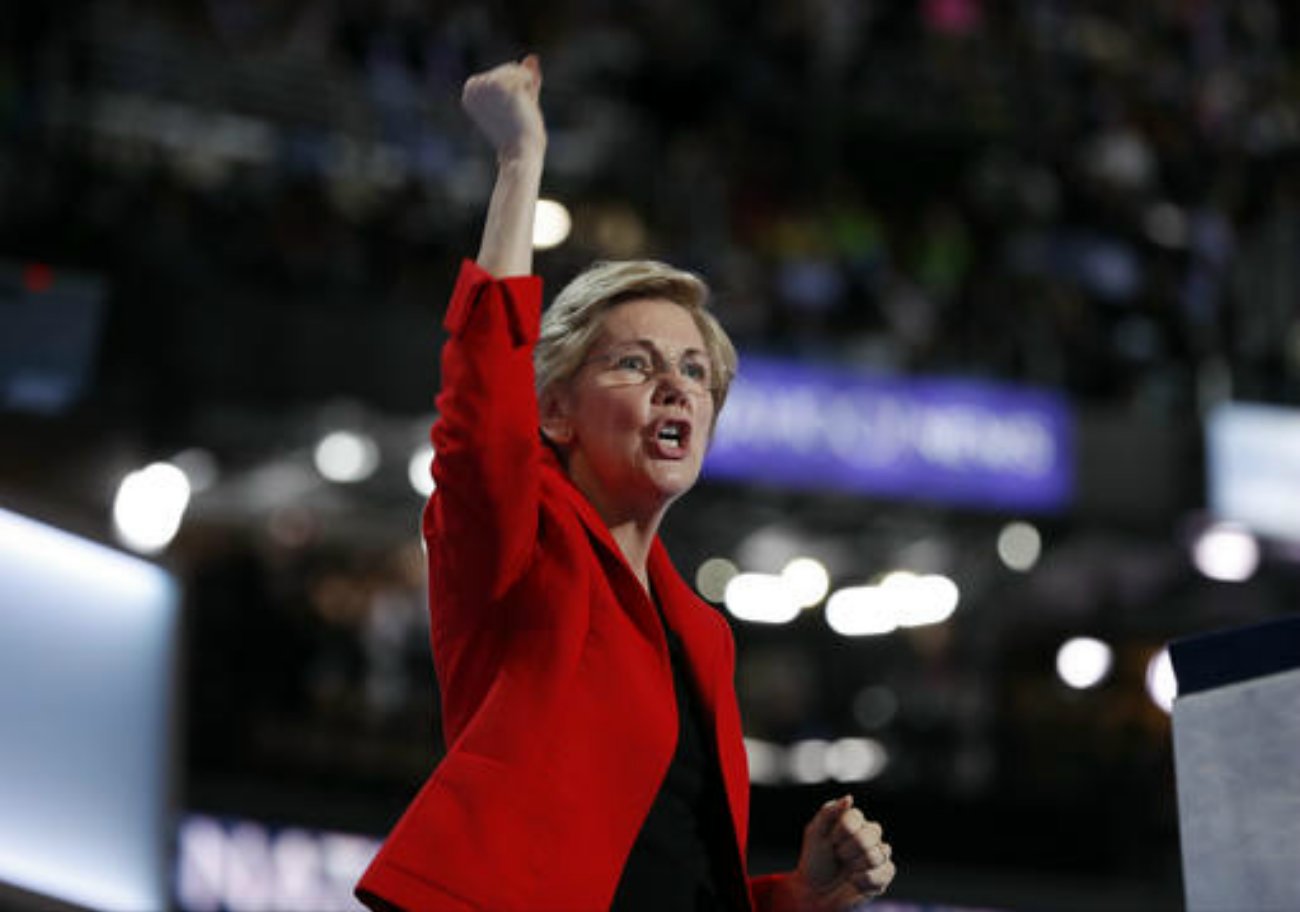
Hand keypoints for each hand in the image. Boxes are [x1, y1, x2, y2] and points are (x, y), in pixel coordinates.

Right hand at [461, 54, 545, 160]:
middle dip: (520, 89)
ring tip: (518, 112)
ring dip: (526, 91)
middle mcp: (472, 86)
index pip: (501, 74)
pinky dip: (530, 90)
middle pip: (508, 69)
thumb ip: (526, 79)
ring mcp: (485, 84)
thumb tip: (533, 57)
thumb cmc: (520, 134)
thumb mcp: (522, 102)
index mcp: (470, 91)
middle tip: (515, 116)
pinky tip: (522, 108)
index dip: (514, 92)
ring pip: (517, 70)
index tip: (508, 114)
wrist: (520, 153)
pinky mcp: (500, 85)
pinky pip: (525, 74)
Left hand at [792, 795, 894, 910]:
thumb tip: (849, 798)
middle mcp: (868, 834)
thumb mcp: (814, 834)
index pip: (856, 816)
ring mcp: (878, 854)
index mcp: (853, 821)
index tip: (831, 841)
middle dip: (849, 849)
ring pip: (880, 853)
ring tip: (847, 870)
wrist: (816, 892)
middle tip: (838, 856)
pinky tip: (854, 881)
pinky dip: (866, 880)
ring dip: (857, 865)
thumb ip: (828, 812)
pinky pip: (886, 871)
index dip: (842, 831)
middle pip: (873, 832)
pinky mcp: (883, 875)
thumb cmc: (814, 861)